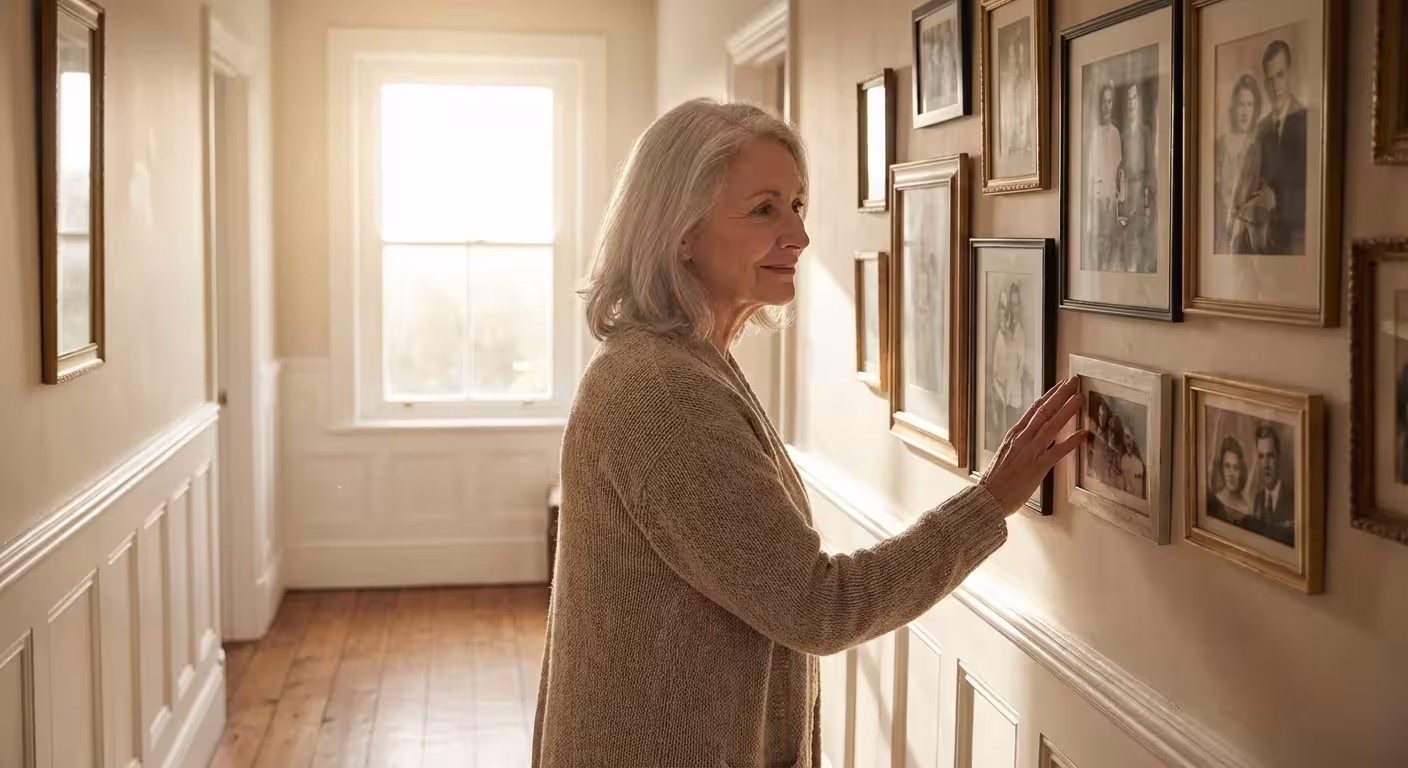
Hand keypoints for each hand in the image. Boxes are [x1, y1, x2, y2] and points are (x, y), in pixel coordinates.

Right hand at [979, 376, 1088, 515]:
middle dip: (1060, 395)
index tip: (1061, 384)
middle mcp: (1022, 439)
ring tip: (1080, 398)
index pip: (1034, 409)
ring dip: (1067, 410)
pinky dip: (1071, 441)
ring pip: (1051, 425)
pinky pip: (1057, 451)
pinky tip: (1083, 434)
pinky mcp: (1037, 467)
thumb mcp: (1007, 455)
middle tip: (1074, 381)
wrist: (988, 498)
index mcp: (1014, 435)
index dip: (1050, 395)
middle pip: (1044, 411)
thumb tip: (1037, 437)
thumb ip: (1022, 444)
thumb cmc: (997, 480)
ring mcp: (1030, 451)